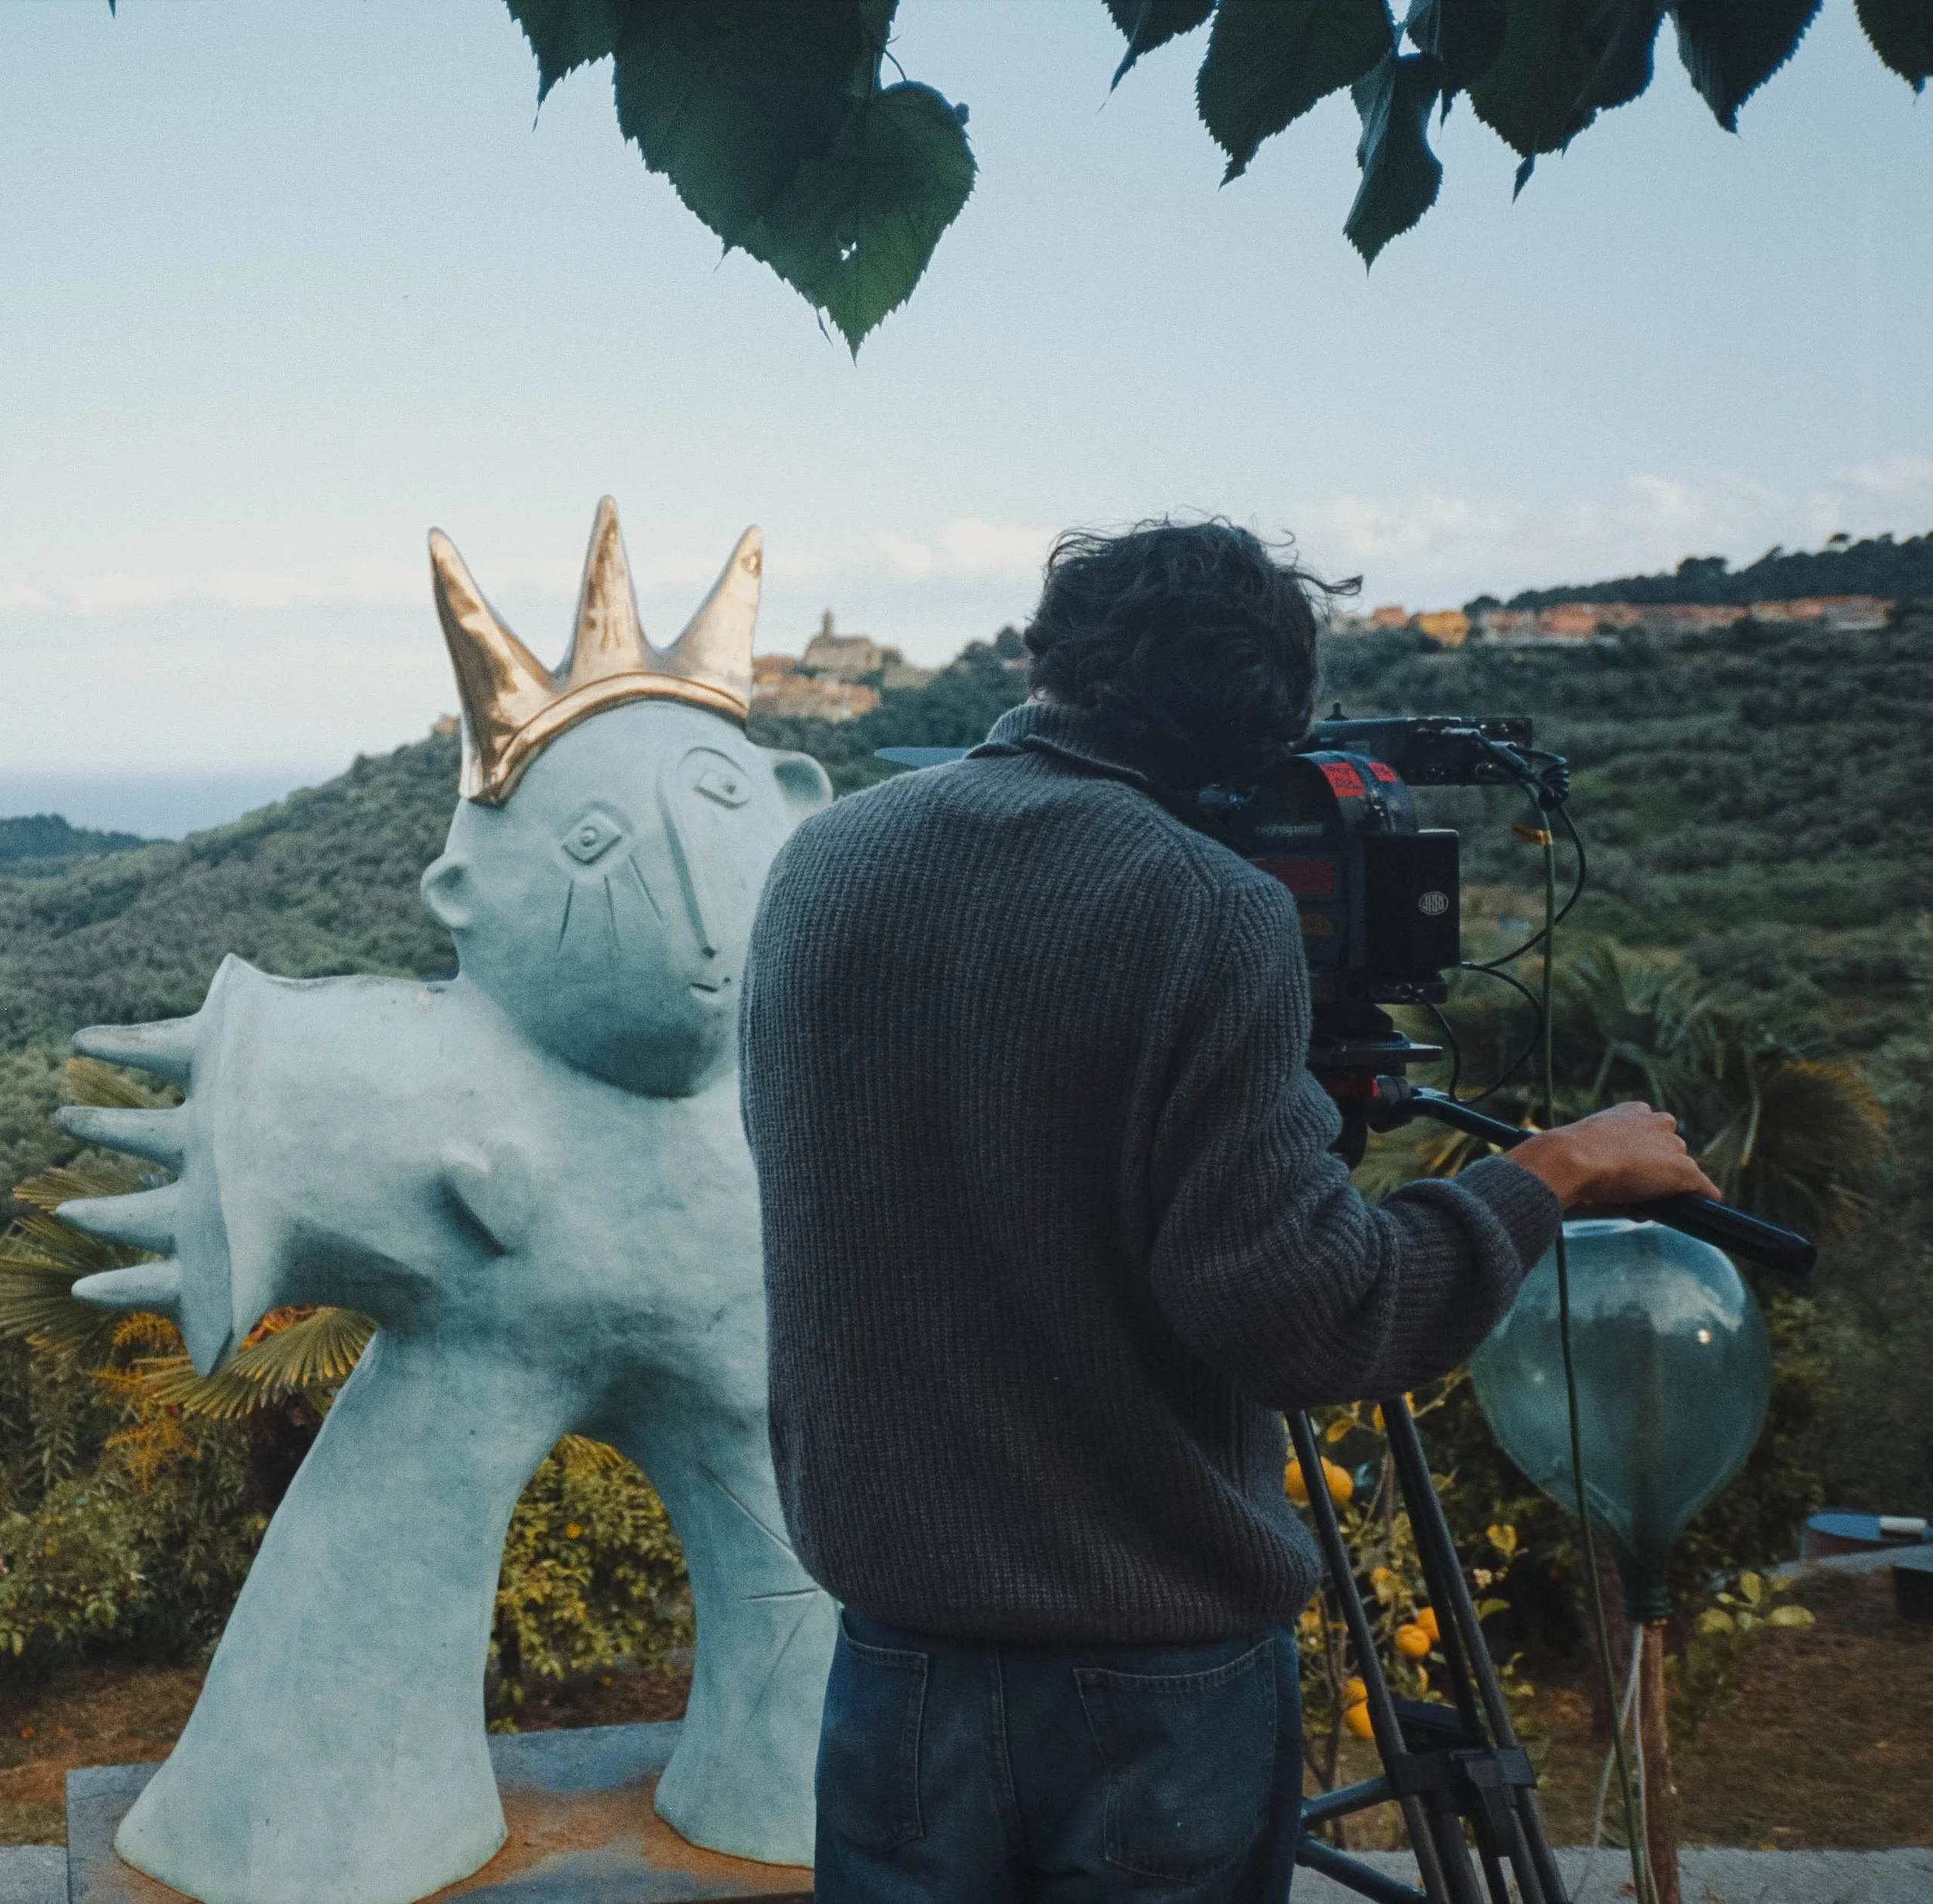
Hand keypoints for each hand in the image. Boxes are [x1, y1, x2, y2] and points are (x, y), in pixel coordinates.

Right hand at [1509, 1101, 1722, 1208]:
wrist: (1574, 1158)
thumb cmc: (1569, 1153)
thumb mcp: (1585, 1144)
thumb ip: (1599, 1152)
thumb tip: (1599, 1184)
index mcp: (1634, 1111)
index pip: (1650, 1129)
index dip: (1641, 1151)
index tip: (1627, 1165)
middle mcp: (1658, 1123)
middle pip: (1670, 1149)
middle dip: (1657, 1167)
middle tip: (1633, 1187)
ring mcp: (1673, 1147)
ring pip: (1681, 1170)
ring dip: (1668, 1185)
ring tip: (1639, 1203)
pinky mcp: (1684, 1171)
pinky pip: (1704, 1188)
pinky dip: (1703, 1197)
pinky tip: (1703, 1207)